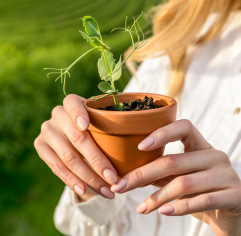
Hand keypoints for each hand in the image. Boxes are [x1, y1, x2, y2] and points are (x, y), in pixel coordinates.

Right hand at [34, 94, 117, 199]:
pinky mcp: (40, 146)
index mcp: (72, 103)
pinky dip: (71, 180)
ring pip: (68, 157)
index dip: (78, 114)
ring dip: (88, 177)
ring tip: (106, 191)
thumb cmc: (96, 125)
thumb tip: (136, 147)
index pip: (72, 103)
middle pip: (76, 138)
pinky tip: (84, 190)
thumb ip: (110, 125)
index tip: (86, 126)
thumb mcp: (101, 120)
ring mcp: (47, 130)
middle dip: (97, 160)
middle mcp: (57, 114)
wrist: (73, 134)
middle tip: (113, 178)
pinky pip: (56, 167)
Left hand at [111, 119, 240, 235]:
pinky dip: (179, 207)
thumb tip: (129, 174)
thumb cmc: (200, 191)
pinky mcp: (235, 195)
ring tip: (141, 207)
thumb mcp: (180, 178)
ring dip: (157, 197)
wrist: (231, 214)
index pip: (183, 127)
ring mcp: (226, 174)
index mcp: (201, 145)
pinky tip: (163, 212)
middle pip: (173, 160)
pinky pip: (203, 201)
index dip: (161, 134)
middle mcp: (215, 155)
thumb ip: (162, 173)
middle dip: (142, 174)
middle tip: (120, 186)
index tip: (139, 147)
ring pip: (184, 182)